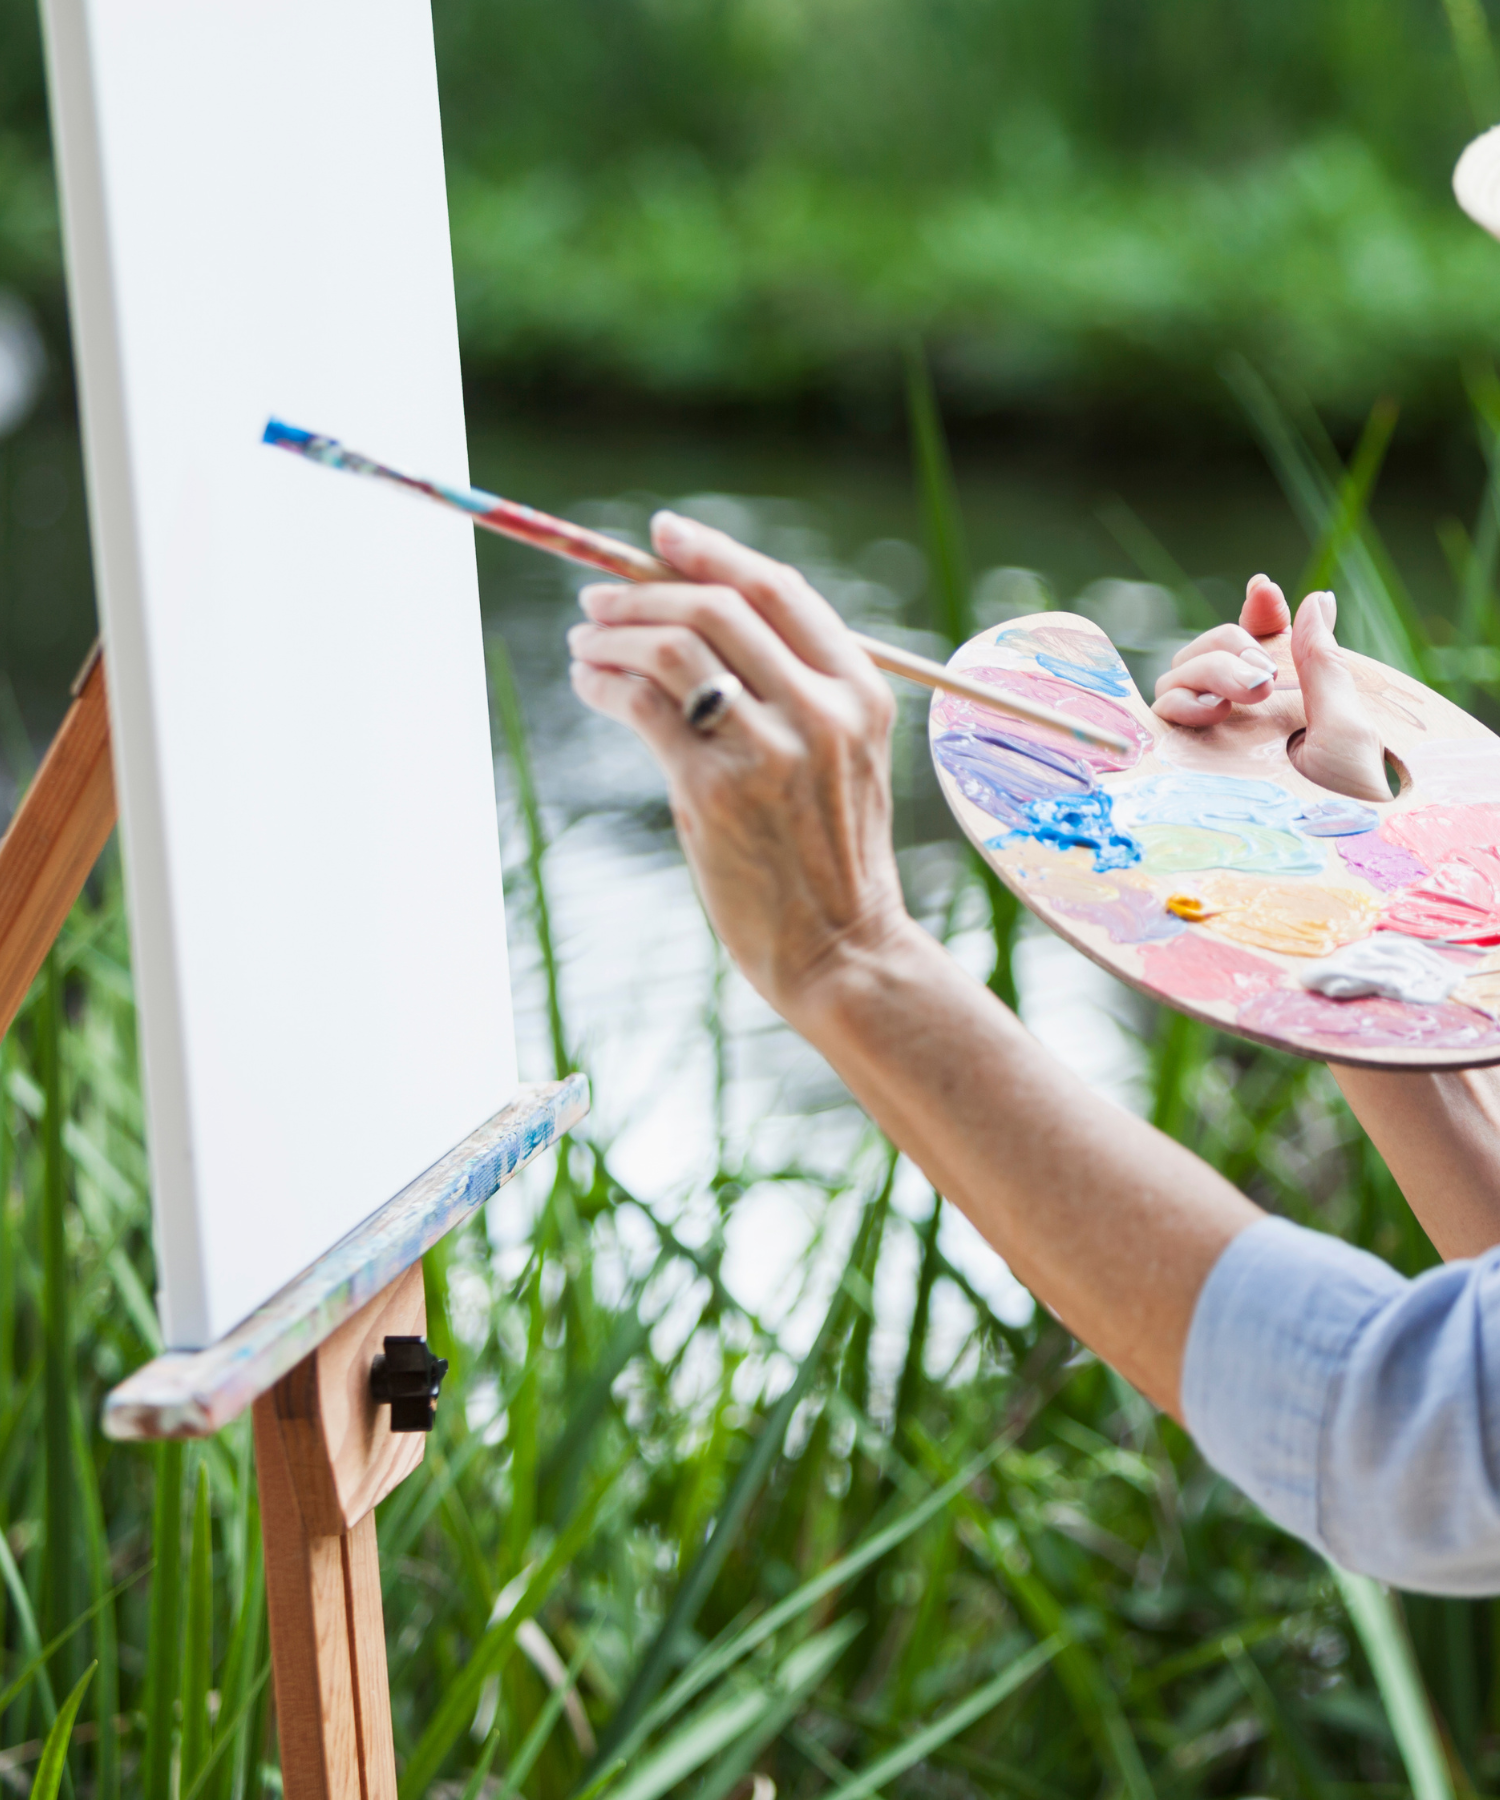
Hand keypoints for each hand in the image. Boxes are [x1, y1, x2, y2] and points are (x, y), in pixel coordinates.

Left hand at [566, 513, 911, 1019]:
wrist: (841, 948)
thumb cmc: (830, 856)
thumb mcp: (845, 759)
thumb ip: (798, 691)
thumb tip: (700, 620)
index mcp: (860, 692)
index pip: (779, 591)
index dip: (714, 552)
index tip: (663, 534)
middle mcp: (821, 710)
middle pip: (717, 607)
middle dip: (644, 591)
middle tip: (598, 599)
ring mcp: (768, 749)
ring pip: (672, 646)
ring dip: (612, 634)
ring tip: (584, 643)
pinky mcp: (714, 790)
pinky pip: (642, 705)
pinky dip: (604, 683)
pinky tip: (589, 684)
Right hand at [1152, 574, 1390, 802]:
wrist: (1325, 850)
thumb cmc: (1349, 798)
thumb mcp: (1344, 726)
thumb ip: (1321, 661)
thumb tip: (1317, 596)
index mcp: (1280, 696)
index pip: (1256, 638)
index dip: (1256, 613)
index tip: (1267, 595)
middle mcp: (1238, 712)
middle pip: (1208, 649)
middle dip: (1228, 648)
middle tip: (1259, 679)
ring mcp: (1207, 735)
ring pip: (1178, 676)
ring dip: (1205, 674)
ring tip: (1237, 700)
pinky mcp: (1181, 760)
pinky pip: (1159, 717)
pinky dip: (1175, 704)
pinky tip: (1203, 715)